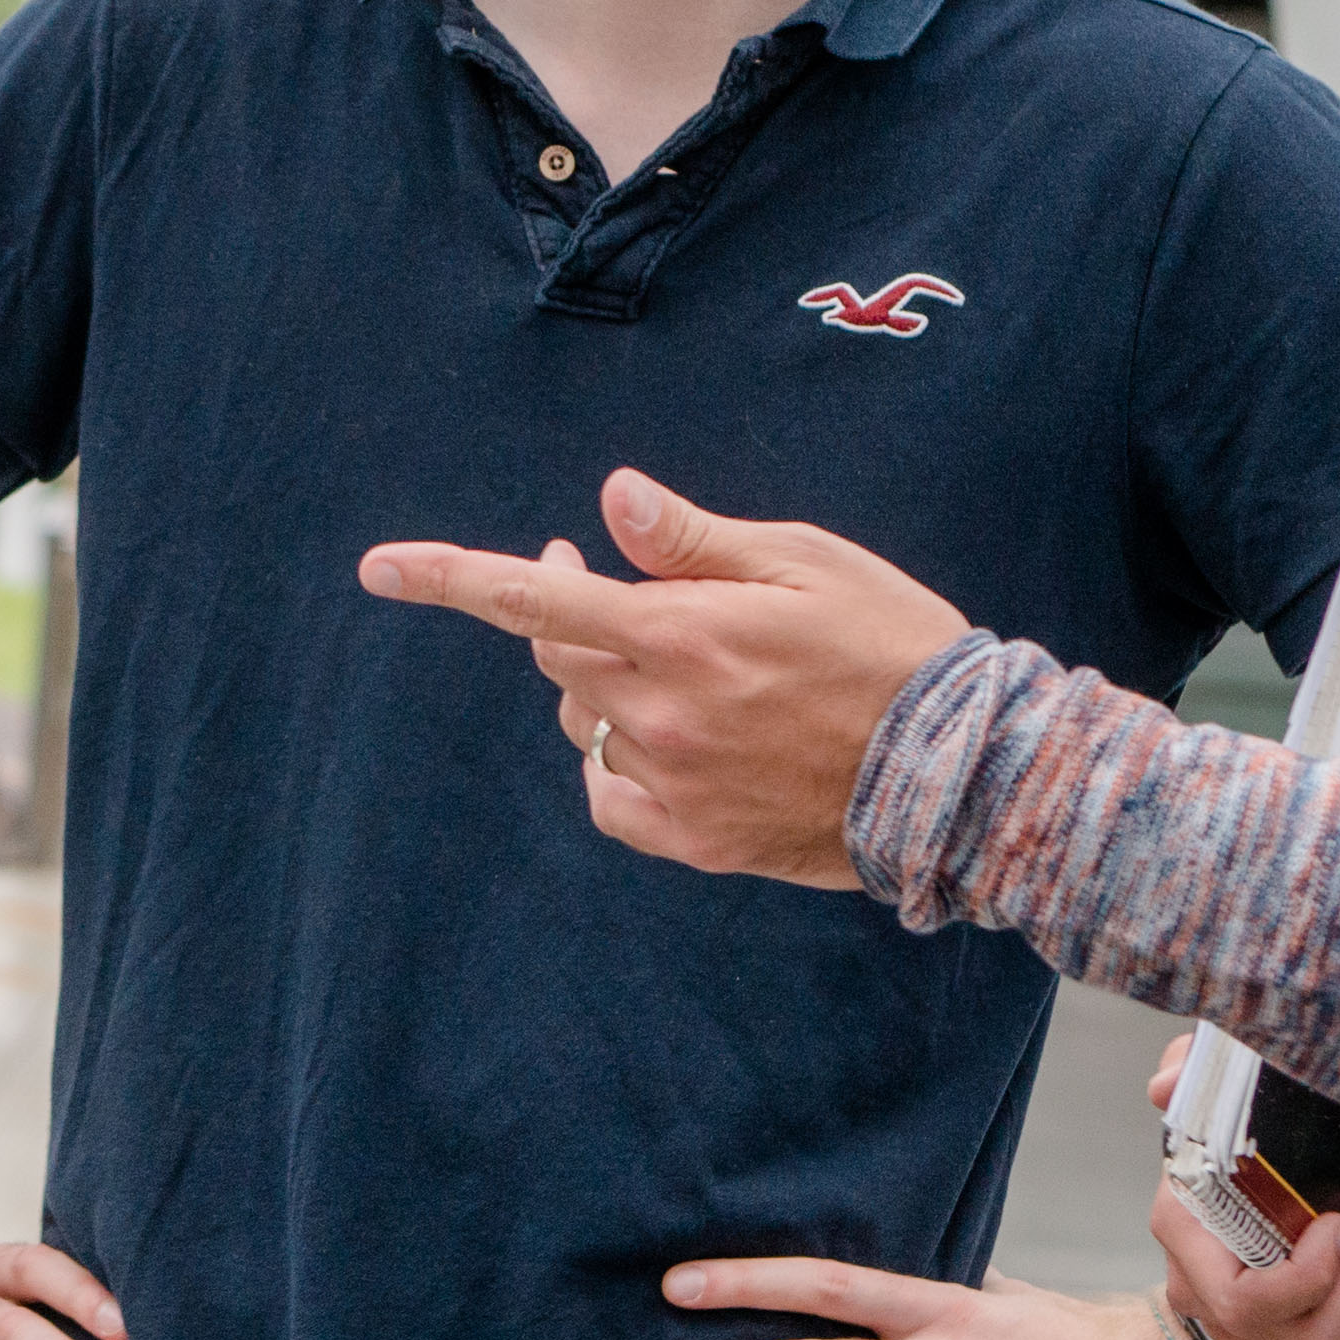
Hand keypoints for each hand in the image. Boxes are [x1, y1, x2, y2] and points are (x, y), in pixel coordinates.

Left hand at [355, 469, 978, 887]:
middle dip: (561, 607)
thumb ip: (695, 540)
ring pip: (582, 722)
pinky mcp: (693, 841)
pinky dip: (613, 763)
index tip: (378, 566)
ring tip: (683, 664)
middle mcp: (662, 713)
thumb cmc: (893, 643)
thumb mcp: (806, 562)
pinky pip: (608, 797)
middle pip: (555, 654)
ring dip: (602, 684)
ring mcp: (674, 785)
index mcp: (682, 633)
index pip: (533, 597)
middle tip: (606, 578)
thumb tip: (614, 498)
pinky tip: (663, 741)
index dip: (448, 578)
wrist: (961, 773)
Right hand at [1138, 1029, 1339, 1339]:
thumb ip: (1187, 1076)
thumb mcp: (1212, 1099)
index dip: (1307, 1276)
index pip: (1244, 1304)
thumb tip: (1165, 1088)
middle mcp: (1225, 1322)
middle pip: (1307, 1336)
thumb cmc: (1236, 1151)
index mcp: (1192, 1262)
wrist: (1252, 1203)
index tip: (1336, 1218)